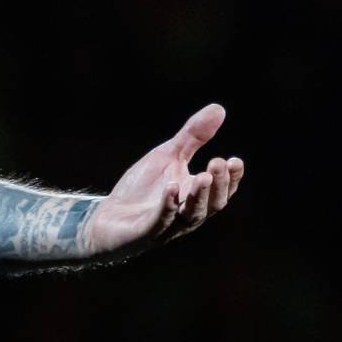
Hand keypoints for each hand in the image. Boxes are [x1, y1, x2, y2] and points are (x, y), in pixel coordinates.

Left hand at [82, 102, 244, 258]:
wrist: (106, 218)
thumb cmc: (141, 189)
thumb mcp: (167, 157)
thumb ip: (192, 137)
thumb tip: (218, 109)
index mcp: (195, 195)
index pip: (221, 189)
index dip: (231, 178)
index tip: (235, 160)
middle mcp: (187, 213)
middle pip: (212, 203)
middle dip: (218, 184)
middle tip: (218, 163)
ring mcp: (168, 225)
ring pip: (191, 215)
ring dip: (199, 196)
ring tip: (202, 176)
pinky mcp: (145, 232)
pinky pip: (160, 221)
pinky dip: (167, 205)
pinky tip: (171, 187)